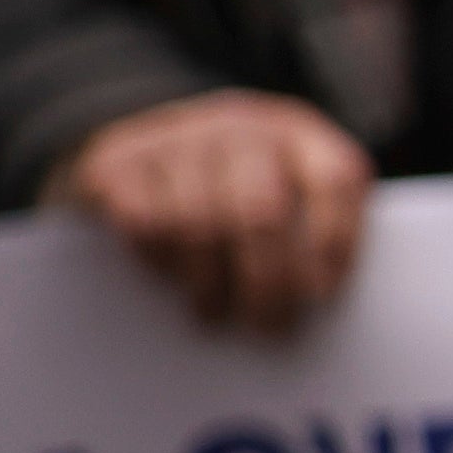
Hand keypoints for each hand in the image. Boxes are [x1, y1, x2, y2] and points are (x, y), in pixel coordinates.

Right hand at [58, 90, 375, 330]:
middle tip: (270, 328)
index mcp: (298, 133)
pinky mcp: (118, 159)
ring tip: (215, 313)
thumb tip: (316, 298)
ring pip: (198, 222)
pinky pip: (143, 222)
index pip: (334, 179)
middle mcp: (240, 125)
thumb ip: (314, 230)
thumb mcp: (291, 193)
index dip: (335, 241)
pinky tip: (169, 276)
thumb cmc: (238, 190)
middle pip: (263, 211)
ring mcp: (176, 136)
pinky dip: (159, 260)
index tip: (322, 296)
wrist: (148, 148)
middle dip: (269, 281)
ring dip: (209, 282)